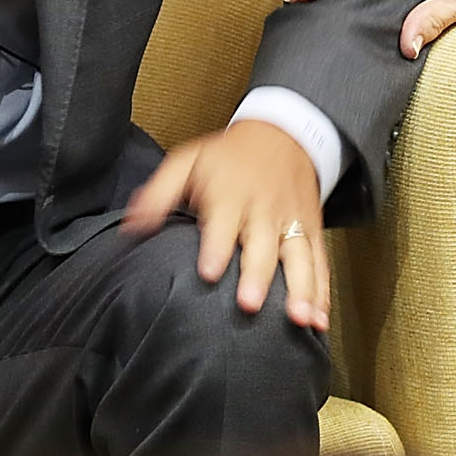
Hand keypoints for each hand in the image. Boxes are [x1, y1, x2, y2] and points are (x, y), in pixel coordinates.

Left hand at [123, 119, 330, 329]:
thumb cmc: (228, 157)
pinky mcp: (311, 232)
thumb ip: (159, 194)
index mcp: (232, 194)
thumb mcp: (188, 161)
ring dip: (301, 290)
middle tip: (250, 305)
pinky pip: (320, 264)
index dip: (216, 247)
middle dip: (258, 275)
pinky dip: (322, 293)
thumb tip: (132, 227)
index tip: (209, 271)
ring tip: (299, 319)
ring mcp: (292, 223)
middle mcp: (264, 210)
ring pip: (300, 257)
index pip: (223, 221)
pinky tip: (319, 321)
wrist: (283, 134)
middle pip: (263, 246)